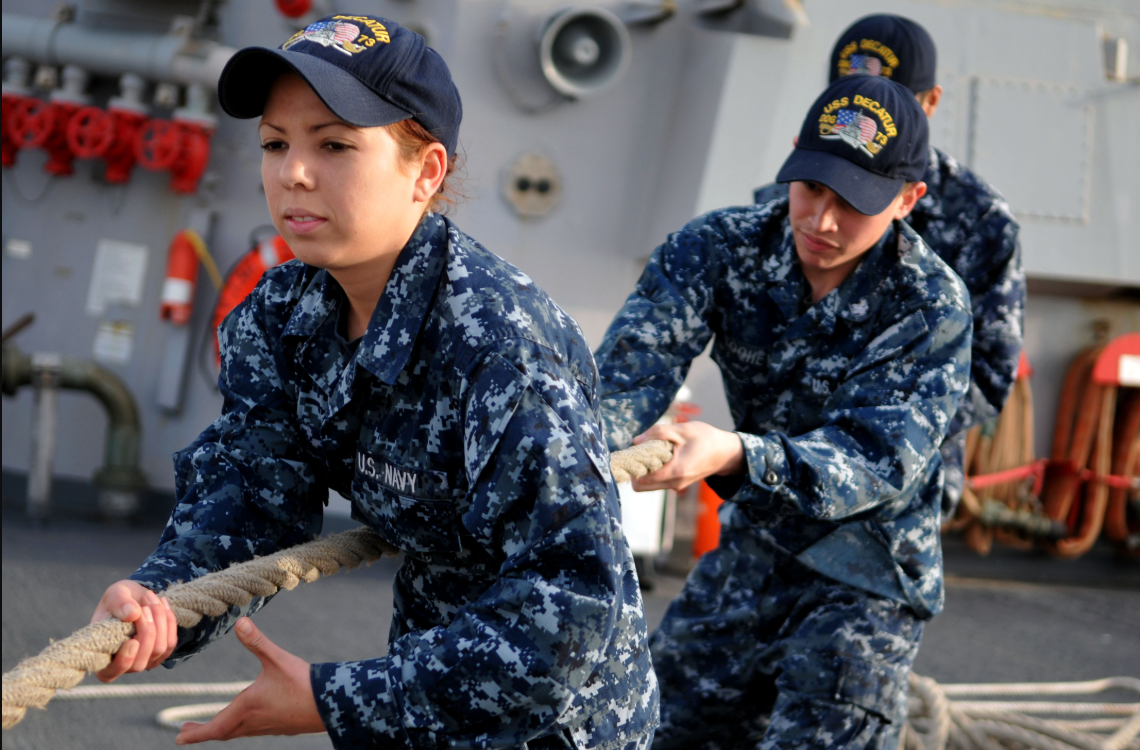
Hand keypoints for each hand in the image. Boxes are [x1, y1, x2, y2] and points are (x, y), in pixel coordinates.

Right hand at [91, 580, 177, 681]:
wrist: (136, 597)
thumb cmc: (119, 600)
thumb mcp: (114, 595)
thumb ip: (119, 603)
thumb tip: (133, 615)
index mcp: (102, 656)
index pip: (109, 673)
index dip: (123, 662)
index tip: (132, 641)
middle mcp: (123, 665)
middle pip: (140, 662)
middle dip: (146, 630)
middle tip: (144, 604)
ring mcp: (144, 661)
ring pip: (158, 649)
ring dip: (159, 620)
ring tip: (150, 598)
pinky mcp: (161, 653)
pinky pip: (170, 642)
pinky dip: (169, 620)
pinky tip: (162, 603)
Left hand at [176, 618, 324, 743]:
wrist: (332, 703)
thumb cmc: (303, 683)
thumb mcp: (277, 659)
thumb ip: (257, 641)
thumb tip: (239, 622)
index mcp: (247, 707)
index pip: (214, 728)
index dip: (195, 734)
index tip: (178, 738)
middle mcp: (254, 721)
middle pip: (223, 732)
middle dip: (203, 732)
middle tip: (186, 732)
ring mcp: (268, 727)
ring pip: (238, 733)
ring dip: (222, 730)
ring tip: (213, 726)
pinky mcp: (281, 726)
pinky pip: (252, 730)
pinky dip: (240, 727)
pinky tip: (247, 719)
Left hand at [630, 421, 744, 491]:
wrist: (726, 453)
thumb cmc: (705, 438)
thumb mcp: (682, 430)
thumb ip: (657, 433)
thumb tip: (636, 441)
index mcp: (676, 471)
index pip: (641, 480)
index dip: (633, 465)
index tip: (635, 450)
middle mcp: (675, 483)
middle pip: (641, 486)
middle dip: (636, 469)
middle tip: (641, 450)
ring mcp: (676, 486)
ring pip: (648, 485)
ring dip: (645, 469)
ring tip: (652, 450)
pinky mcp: (677, 483)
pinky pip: (657, 481)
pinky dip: (653, 470)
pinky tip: (660, 454)